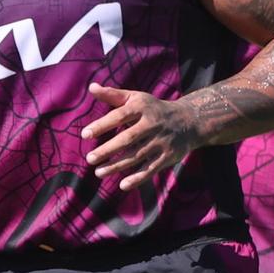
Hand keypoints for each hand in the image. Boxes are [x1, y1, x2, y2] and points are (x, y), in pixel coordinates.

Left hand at [81, 83, 198, 189]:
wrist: (188, 120)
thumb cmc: (153, 109)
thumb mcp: (136, 98)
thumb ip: (112, 95)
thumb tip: (91, 87)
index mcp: (141, 108)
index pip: (119, 116)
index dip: (102, 125)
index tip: (85, 134)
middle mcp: (151, 124)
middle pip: (128, 139)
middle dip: (108, 150)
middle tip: (89, 158)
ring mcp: (160, 141)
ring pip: (137, 156)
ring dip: (117, 166)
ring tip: (98, 172)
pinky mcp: (168, 156)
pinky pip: (151, 168)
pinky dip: (138, 178)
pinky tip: (123, 185)